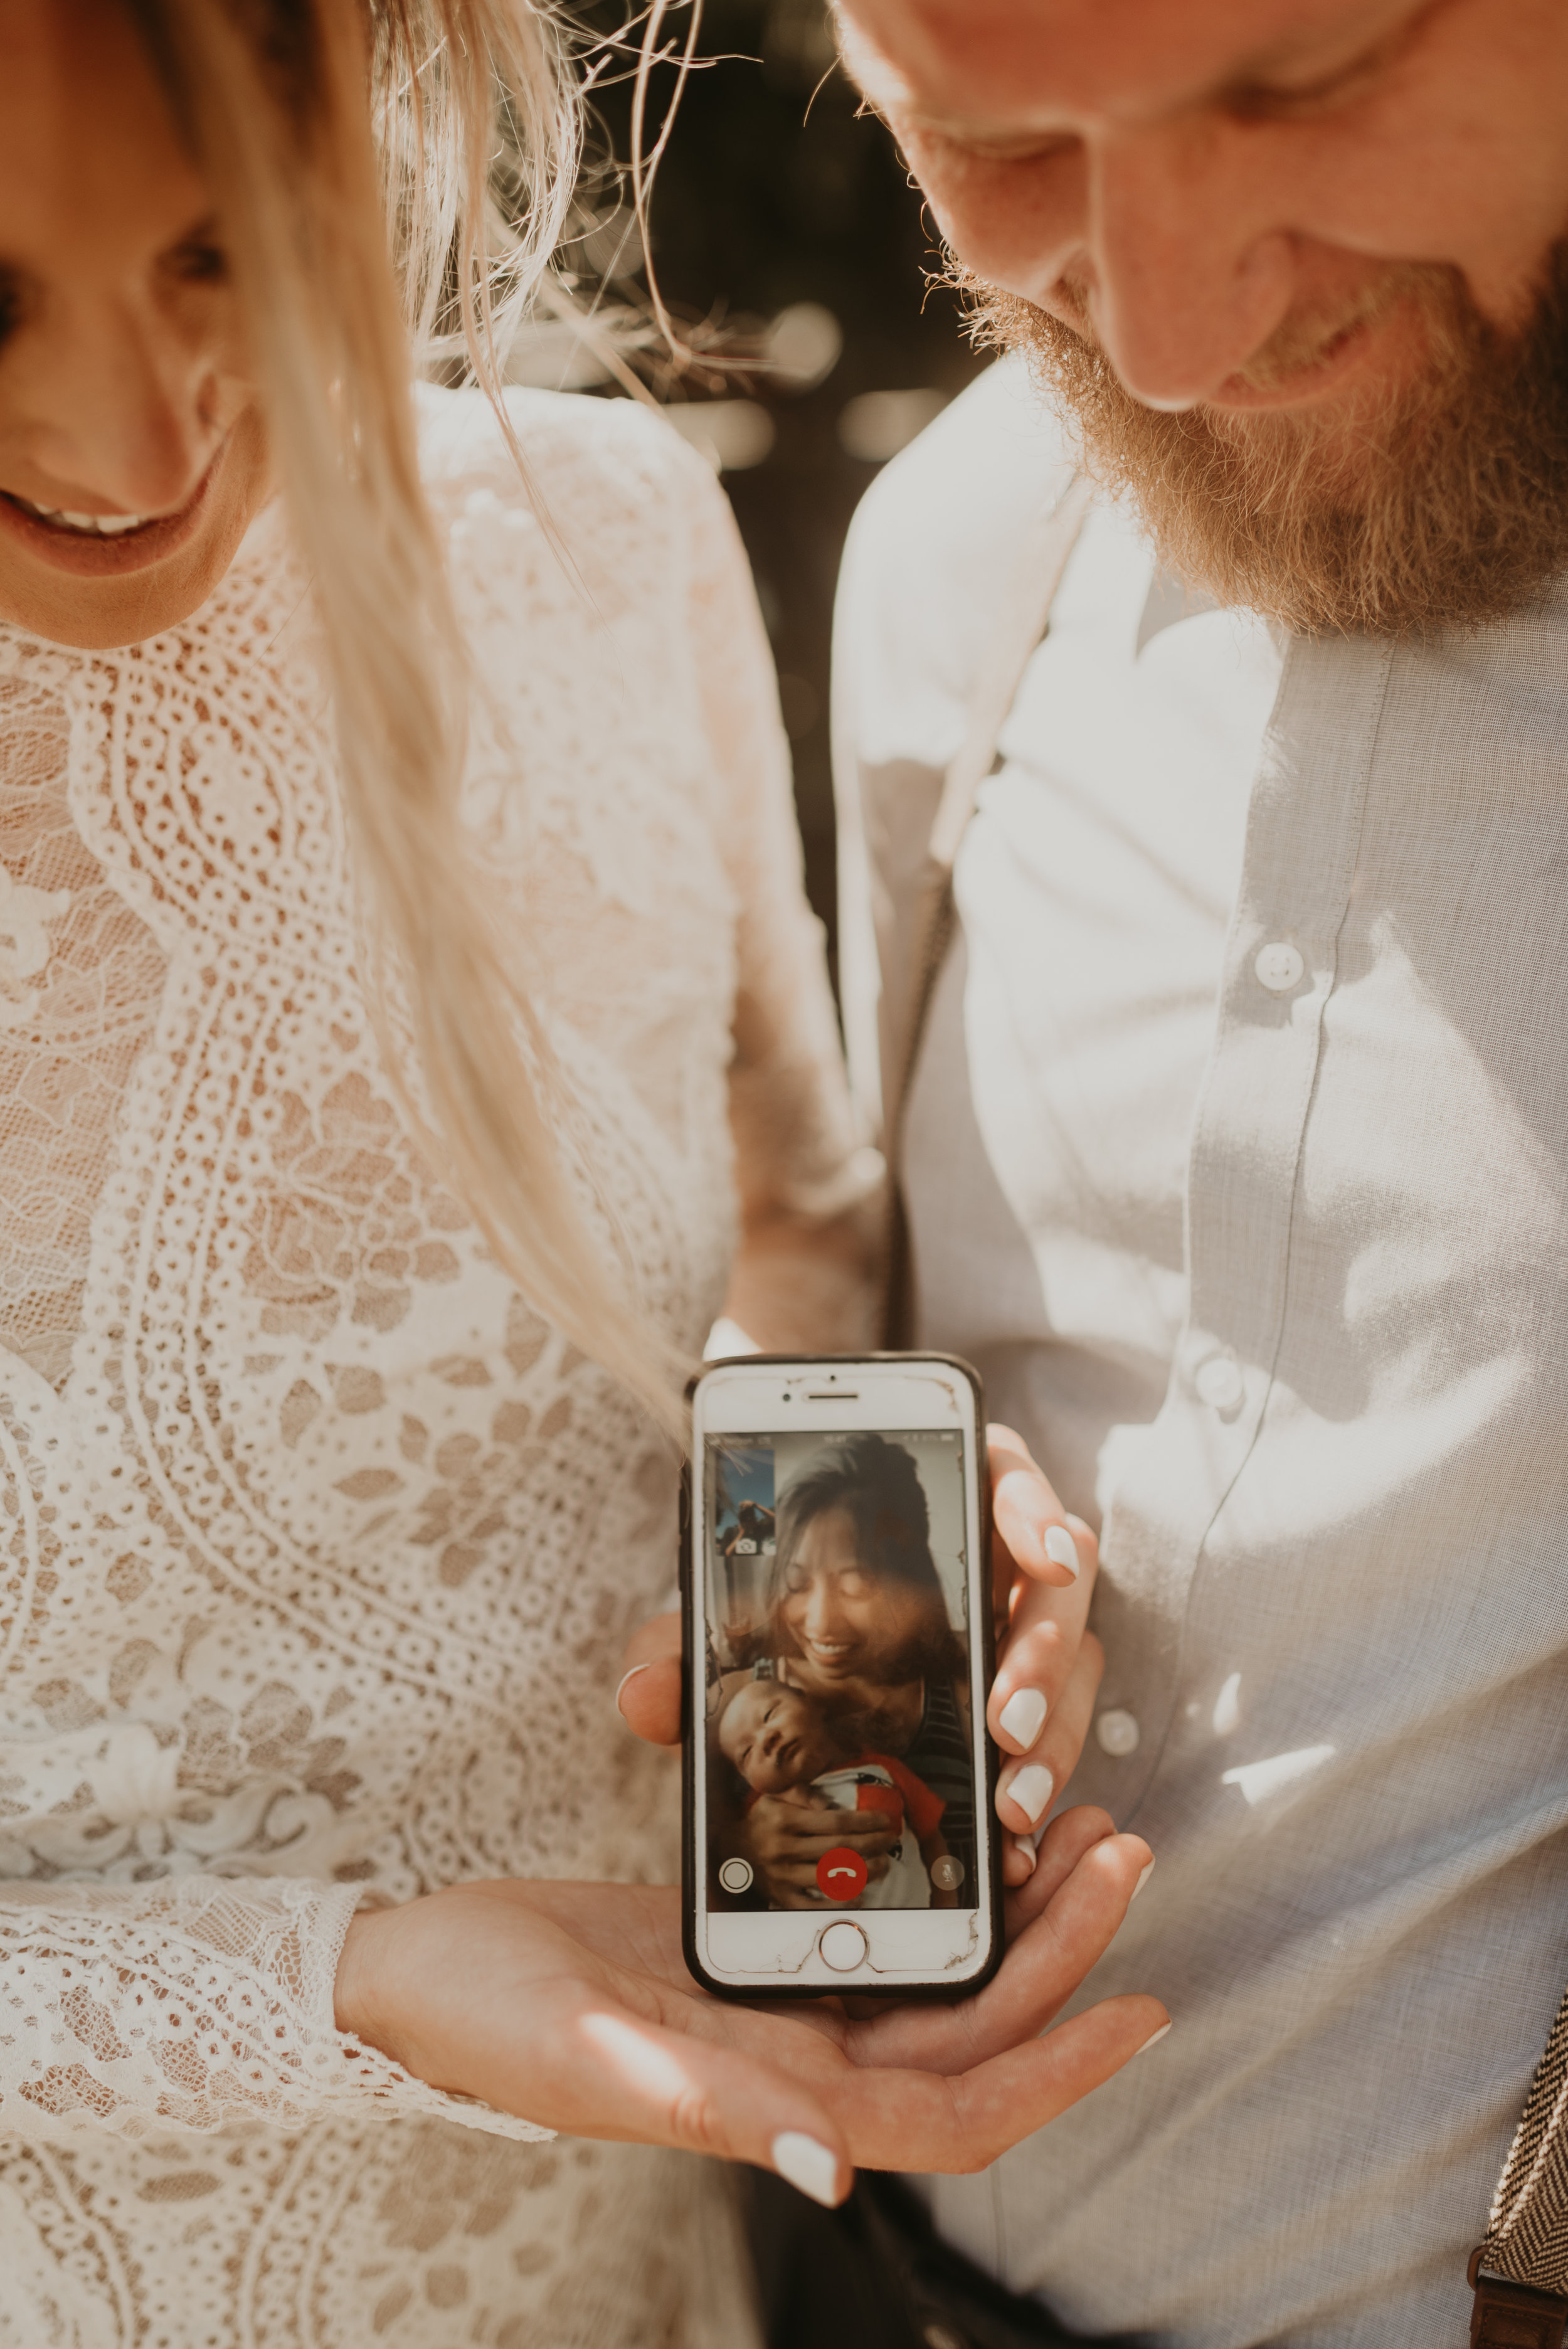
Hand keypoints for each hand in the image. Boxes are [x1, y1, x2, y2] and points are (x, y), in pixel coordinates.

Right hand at [334, 1807, 1166, 2202]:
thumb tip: (834, 2175)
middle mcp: (795, 2065)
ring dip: (1014, 1915)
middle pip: (970, 2031)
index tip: (1143, 2003)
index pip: (956, 2110)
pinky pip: (872, 1926)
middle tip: (1120, 1847)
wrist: (416, 1970)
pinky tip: (959, 1825)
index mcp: (774, 2105)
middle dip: (1062, 1953)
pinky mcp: (751, 1946)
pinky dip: (932, 1886)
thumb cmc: (485, 2021)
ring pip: (935, 1977)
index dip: (1055, 2071)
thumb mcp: (590, 2054)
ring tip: (1070, 1826)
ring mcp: (777, 2007)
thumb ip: (717, 2107)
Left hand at [613, 1424, 1103, 1890]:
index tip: (1042, 1557)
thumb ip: (687, 1640)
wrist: (794, 1637)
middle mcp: (1002, 1551)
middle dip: (1043, 1657)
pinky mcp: (1033, 1688)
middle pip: (1061, 1585)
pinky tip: (1017, 1826)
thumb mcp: (726, 1611)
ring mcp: (1026, 1621)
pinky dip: (1046, 1772)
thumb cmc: (771, 1598)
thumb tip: (646, 1693)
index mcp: (946, 1493)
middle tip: (1006, 1724)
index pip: (1008, 1477)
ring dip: (1056, 1731)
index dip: (1033, 1512)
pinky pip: (1062, 1724)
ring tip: (1012, 1802)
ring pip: (1075, 1663)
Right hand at [737, 1792, 895, 1908]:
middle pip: (839, 1850)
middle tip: (891, 1840)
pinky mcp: (782, 1898)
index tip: (884, 1819)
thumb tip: (833, 1803)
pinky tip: (860, 1895)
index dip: (864, 1821)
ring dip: (864, 1873)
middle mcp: (784, 1849)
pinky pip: (815, 1905)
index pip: (834, 1822)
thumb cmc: (763, 1819)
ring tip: (884, 1865)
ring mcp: (783, 1877)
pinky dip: (839, 1902)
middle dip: (872, 1844)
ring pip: (832, 1878)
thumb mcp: (777, 1796)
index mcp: (786, 1820)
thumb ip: (804, 1794)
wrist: (731, 1850)